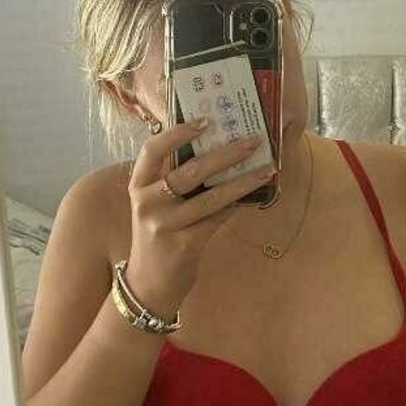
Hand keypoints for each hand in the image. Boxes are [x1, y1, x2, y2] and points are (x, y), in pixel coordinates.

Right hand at [125, 118, 275, 313]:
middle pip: (189, 170)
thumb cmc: (158, 237)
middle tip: (253, 140)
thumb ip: (175, 181)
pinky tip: (254, 196)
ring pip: (210, 197)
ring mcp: (165, 225)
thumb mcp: (156, 206)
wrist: (148, 285)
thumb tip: (216, 150)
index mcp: (139, 186)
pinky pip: (217, 219)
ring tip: (266, 168)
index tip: (206, 120)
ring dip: (241, 181)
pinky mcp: (183, 245)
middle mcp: (148, 202)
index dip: (178, 132)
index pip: (153, 150)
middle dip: (225, 153)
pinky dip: (236, 206)